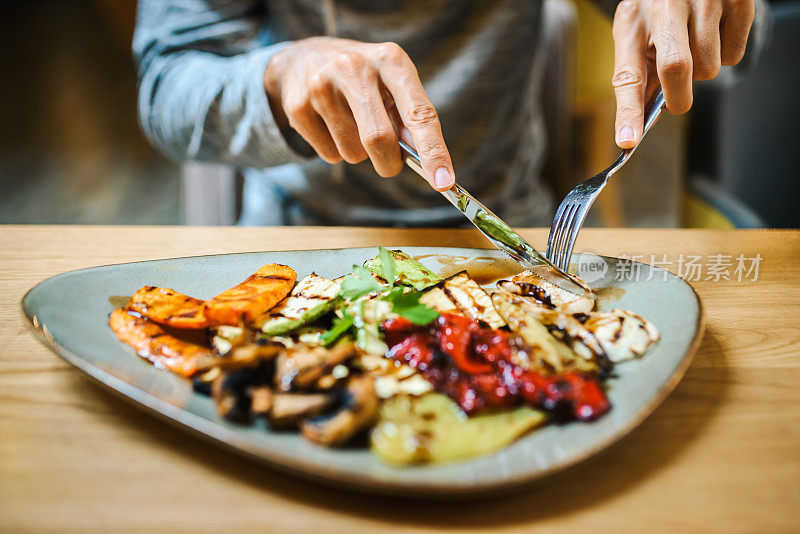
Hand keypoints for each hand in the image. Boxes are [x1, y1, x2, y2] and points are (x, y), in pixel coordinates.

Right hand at [263, 37, 454, 189]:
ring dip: (359, 154)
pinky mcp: (298, 106)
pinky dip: (336, 151)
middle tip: (390, 164)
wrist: (304, 57)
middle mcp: (354, 67)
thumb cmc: (363, 78)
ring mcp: (321, 85)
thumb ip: (410, 117)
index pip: (419, 113)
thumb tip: (425, 159)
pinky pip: (329, 155)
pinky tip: (330, 125)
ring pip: (353, 153)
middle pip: (379, 139)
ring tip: (351, 125)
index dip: (434, 150)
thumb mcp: (392, 83)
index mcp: (390, 60)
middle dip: (389, 163)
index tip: (444, 180)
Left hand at [611, 0, 754, 147]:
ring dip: (702, 70)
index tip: (628, 141)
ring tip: (693, 46)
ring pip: (709, 68)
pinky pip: (734, 55)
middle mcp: (666, 6)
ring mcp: (704, 0)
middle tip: (676, 99)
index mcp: (632, 20)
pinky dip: (725, 54)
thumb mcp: (636, 36)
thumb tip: (642, 124)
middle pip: (676, 69)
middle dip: (677, 96)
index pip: (628, 74)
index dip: (629, 111)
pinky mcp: (736, 0)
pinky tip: (714, 33)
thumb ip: (639, 77)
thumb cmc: (656, 13)